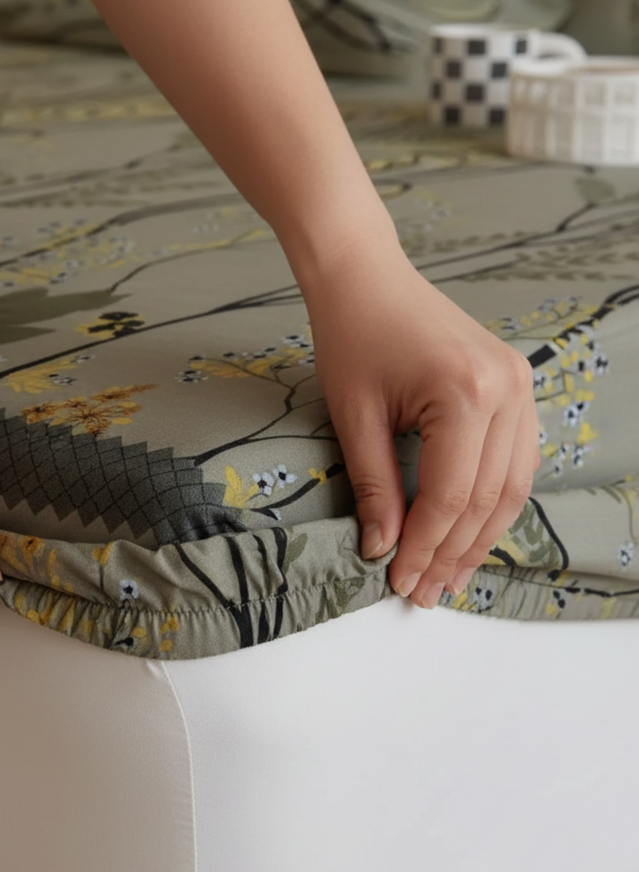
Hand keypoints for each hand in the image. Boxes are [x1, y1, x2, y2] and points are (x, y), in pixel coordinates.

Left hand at [304, 244, 539, 609]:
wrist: (367, 279)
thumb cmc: (352, 338)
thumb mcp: (354, 418)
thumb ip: (373, 487)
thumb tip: (382, 549)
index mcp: (465, 393)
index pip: (449, 496)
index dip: (423, 547)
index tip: (399, 581)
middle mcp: (507, 390)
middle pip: (487, 498)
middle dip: (453, 552)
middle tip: (425, 591)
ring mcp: (520, 385)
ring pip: (511, 485)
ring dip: (479, 535)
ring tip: (447, 574)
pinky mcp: (516, 385)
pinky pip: (515, 459)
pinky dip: (492, 500)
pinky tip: (468, 530)